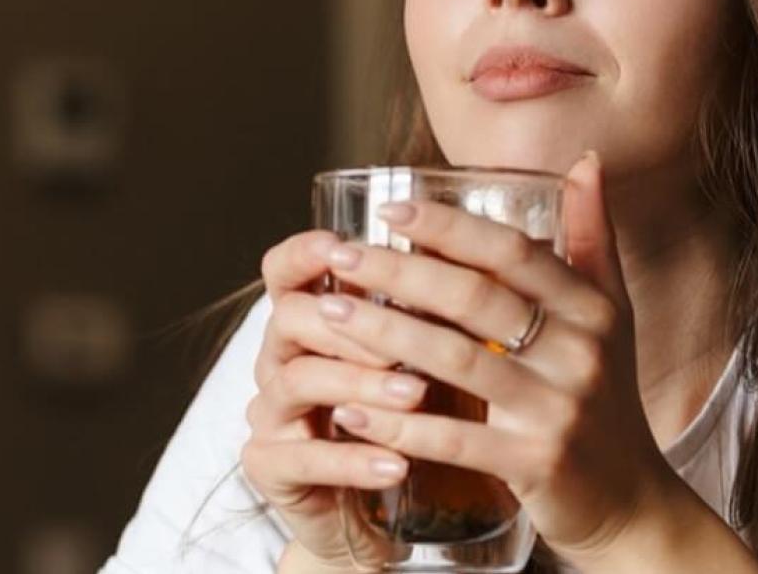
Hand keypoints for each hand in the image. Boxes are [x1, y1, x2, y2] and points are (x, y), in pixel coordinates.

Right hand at [237, 229, 424, 569]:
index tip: (344, 245)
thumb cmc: (406, 424)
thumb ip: (429, 315)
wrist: (379, 513)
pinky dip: (354, 460)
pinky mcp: (269, 468)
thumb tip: (488, 260)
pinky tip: (399, 464)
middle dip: (356, 322)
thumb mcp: (420, 363)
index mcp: (307, 323)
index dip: (305, 254)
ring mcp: (269, 414)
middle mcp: (278, 360)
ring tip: (418, 395)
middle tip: (416, 332)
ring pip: (299, 382)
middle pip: (291, 317)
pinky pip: (304, 460)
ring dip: (362, 384)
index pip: (283, 272)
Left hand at [311, 154, 684, 564]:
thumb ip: (592, 238)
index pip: (513, 251)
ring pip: (456, 361)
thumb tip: (585, 159)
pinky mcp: (535, 464)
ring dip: (383, 335)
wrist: (630, 499)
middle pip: (475, 298)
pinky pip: (453, 438)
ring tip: (328, 315)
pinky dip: (396, 423)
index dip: (449, 226)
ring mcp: (558, 411)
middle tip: (338, 256)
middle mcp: (581, 353)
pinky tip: (348, 409)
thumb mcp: (611, 315)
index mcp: (592, 308)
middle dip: (398, 272)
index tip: (388, 210)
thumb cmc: (607, 397)